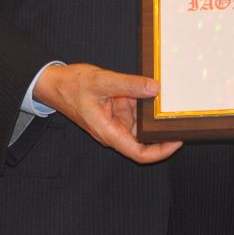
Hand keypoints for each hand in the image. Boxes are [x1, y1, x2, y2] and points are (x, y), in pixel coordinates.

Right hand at [35, 63, 181, 163]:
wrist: (54, 83)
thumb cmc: (71, 86)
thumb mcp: (103, 82)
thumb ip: (129, 84)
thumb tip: (155, 88)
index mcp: (109, 132)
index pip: (139, 153)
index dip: (161, 151)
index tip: (177, 141)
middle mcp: (113, 130)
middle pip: (142, 138)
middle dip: (159, 130)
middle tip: (178, 116)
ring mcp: (114, 120)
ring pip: (139, 122)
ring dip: (150, 113)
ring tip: (167, 99)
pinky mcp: (114, 110)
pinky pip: (133, 110)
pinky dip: (142, 101)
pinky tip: (151, 90)